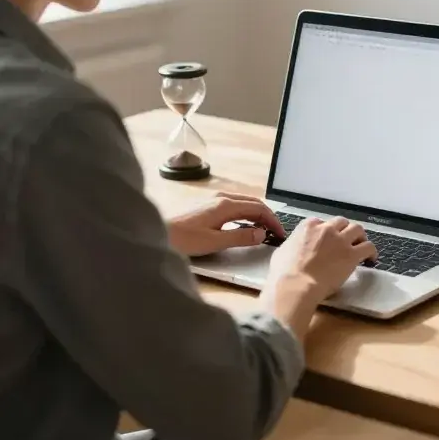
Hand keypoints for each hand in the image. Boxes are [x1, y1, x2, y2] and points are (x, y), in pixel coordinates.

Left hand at [167, 192, 285, 256]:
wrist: (157, 232)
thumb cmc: (183, 239)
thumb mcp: (215, 242)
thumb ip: (240, 237)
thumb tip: (262, 233)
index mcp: (225, 204)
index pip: (258, 208)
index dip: (273, 220)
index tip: (281, 233)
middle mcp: (221, 197)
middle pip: (252, 203)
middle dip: (267, 216)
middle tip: (276, 232)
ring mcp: (212, 199)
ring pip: (243, 203)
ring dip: (256, 214)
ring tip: (263, 230)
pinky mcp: (206, 205)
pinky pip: (233, 206)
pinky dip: (244, 214)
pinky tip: (243, 226)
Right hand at [268, 217, 376, 300]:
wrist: (296, 284)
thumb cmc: (284, 271)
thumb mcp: (283, 250)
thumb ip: (293, 244)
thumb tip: (295, 248)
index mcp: (309, 226)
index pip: (323, 222)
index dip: (327, 232)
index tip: (328, 241)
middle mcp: (326, 229)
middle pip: (342, 222)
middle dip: (345, 230)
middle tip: (347, 242)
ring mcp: (340, 240)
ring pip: (358, 229)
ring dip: (360, 237)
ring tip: (361, 246)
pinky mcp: (352, 254)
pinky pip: (368, 247)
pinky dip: (371, 252)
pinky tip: (371, 259)